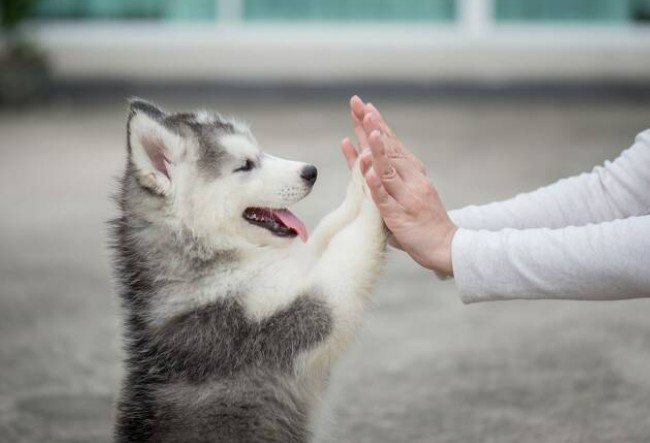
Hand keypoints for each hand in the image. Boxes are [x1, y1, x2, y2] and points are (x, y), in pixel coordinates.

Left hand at [341, 96, 456, 275]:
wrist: (446, 245)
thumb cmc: (423, 220)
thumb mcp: (406, 192)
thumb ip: (386, 177)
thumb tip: (366, 159)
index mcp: (412, 172)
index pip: (391, 143)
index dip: (377, 125)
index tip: (365, 106)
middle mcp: (411, 179)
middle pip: (388, 149)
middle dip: (371, 126)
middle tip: (359, 105)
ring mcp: (405, 196)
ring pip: (388, 169)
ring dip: (377, 148)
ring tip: (367, 129)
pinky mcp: (399, 215)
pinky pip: (385, 199)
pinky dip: (376, 185)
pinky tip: (368, 172)